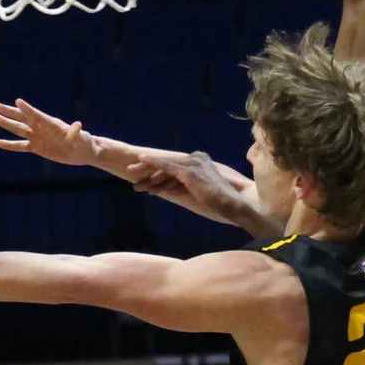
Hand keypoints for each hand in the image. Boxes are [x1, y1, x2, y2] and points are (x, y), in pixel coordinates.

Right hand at [0, 99, 98, 166]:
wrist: (83, 152)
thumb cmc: (84, 142)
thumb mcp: (82, 138)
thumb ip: (76, 133)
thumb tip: (78, 125)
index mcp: (51, 124)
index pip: (36, 115)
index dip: (27, 109)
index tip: (17, 102)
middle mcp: (41, 128)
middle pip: (22, 119)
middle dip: (10, 113)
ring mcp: (37, 137)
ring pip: (17, 129)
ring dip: (4, 123)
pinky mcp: (36, 147)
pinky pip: (19, 146)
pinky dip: (8, 144)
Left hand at [128, 149, 282, 236]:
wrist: (233, 205)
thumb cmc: (218, 203)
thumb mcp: (196, 193)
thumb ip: (181, 187)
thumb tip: (164, 188)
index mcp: (200, 162)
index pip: (174, 165)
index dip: (157, 170)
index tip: (143, 175)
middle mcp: (197, 159)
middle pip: (168, 163)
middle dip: (148, 169)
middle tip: (131, 172)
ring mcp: (194, 164)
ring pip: (165, 165)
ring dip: (148, 172)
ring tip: (134, 180)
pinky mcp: (190, 172)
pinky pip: (168, 166)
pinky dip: (154, 164)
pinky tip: (142, 162)